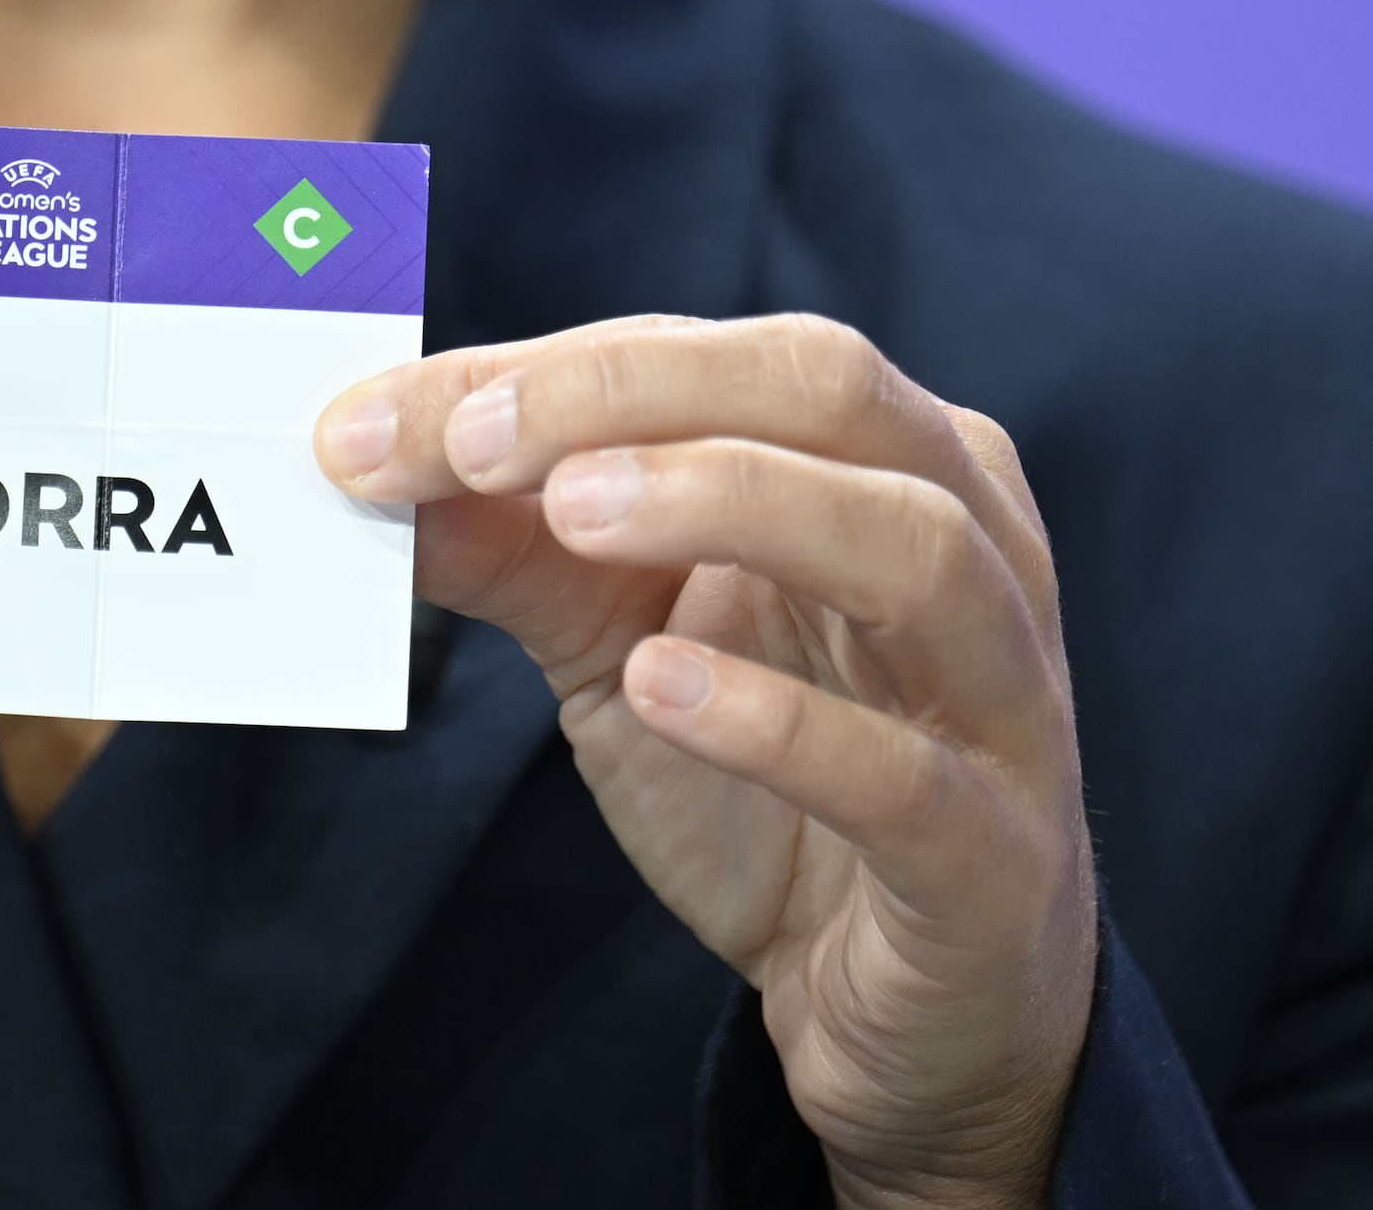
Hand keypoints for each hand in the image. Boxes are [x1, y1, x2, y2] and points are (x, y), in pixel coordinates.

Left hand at [317, 317, 1095, 1209]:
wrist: (898, 1013)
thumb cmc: (776, 789)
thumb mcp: (623, 643)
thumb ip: (517, 548)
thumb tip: (369, 458)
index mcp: (890, 461)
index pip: (723, 358)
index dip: (558, 369)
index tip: (391, 416)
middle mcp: (975, 544)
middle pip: (833, 392)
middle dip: (641, 394)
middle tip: (474, 441)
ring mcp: (1003, 700)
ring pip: (912, 547)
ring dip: (729, 501)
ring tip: (566, 517)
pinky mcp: (990, 858)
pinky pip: (903, 774)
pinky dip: (777, 719)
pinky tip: (657, 690)